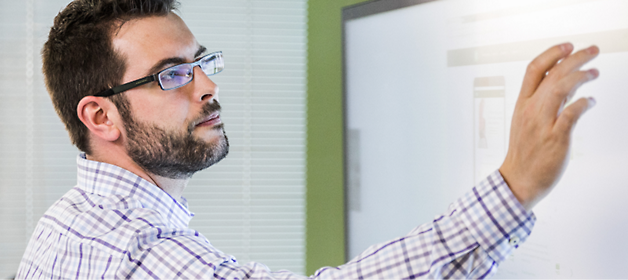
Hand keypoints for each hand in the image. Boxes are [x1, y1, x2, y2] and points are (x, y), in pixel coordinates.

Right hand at [499, 43, 598, 210]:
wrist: (519, 179)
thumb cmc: (525, 152)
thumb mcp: (527, 122)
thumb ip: (545, 102)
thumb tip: (568, 84)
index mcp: (522, 104)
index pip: (534, 69)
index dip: (552, 54)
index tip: (569, 46)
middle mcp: (531, 110)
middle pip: (553, 74)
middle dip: (575, 57)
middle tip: (593, 50)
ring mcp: (543, 123)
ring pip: (561, 88)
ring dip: (581, 76)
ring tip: (595, 72)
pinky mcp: (556, 138)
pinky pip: (571, 114)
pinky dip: (584, 103)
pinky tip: (591, 101)